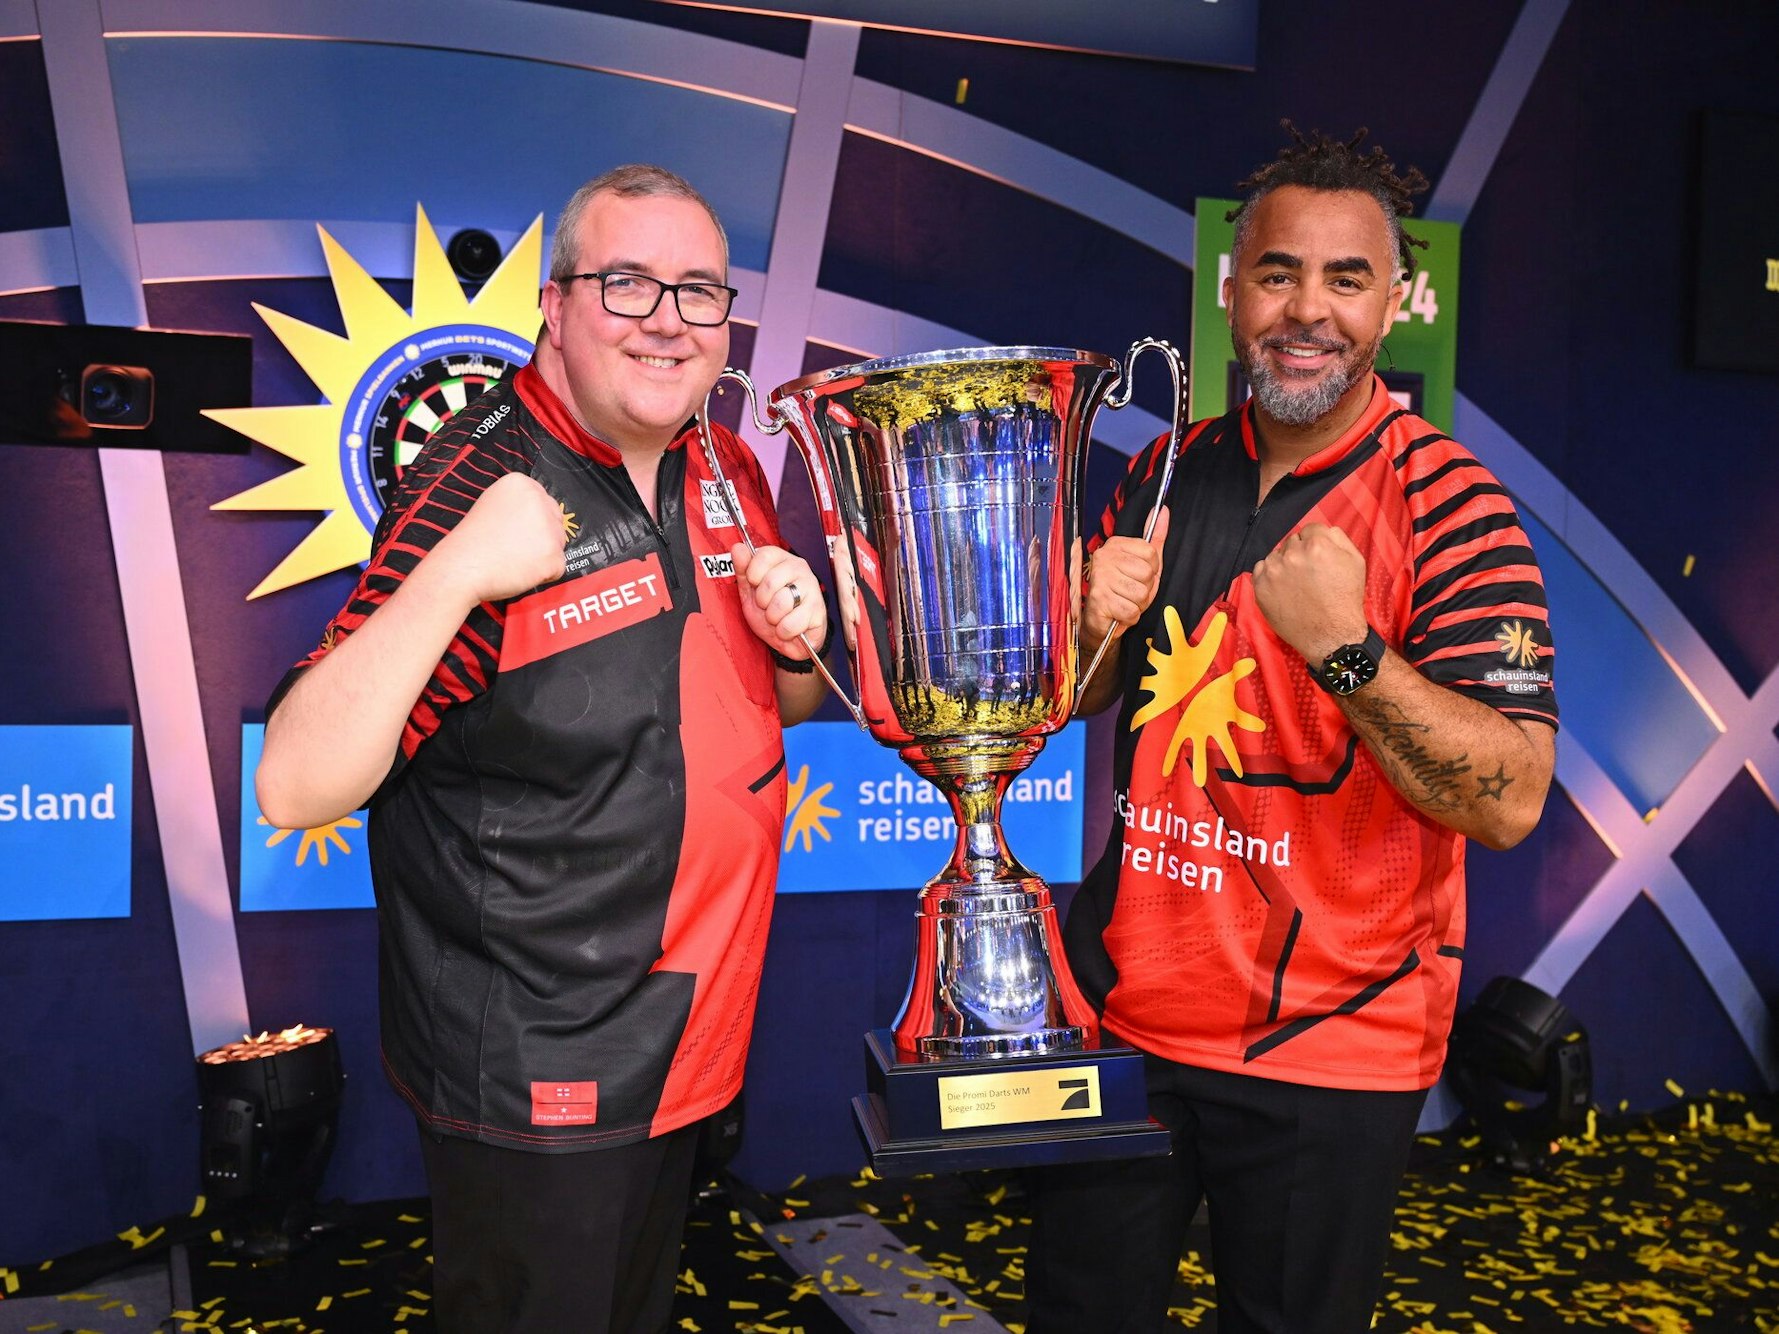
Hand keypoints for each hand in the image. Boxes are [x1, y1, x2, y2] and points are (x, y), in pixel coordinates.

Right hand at [431, 473, 567, 607]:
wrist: (461, 567)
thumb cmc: (472, 541)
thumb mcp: (492, 504)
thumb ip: (518, 504)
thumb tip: (539, 515)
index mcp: (521, 484)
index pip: (545, 503)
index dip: (531, 522)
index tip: (514, 531)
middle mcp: (539, 501)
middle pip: (556, 522)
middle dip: (541, 538)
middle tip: (513, 546)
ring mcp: (549, 529)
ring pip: (558, 544)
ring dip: (542, 556)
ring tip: (513, 558)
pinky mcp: (554, 556)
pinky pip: (557, 568)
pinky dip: (543, 575)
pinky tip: (519, 570)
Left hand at [732, 544, 827, 659]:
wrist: (788, 640)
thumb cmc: (771, 611)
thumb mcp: (750, 590)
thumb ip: (743, 570)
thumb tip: (738, 547)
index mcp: (783, 560)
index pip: (765, 555)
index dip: (753, 573)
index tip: (754, 583)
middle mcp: (800, 570)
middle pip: (771, 581)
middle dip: (762, 601)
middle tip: (767, 605)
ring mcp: (812, 589)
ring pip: (781, 603)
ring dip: (773, 617)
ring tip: (778, 617)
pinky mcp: (818, 611)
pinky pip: (791, 623)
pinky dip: (784, 631)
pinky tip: (788, 628)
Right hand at [1082, 507, 1169, 649]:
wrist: (1099, 621)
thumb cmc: (1124, 592)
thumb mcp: (1143, 564)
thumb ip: (1155, 539)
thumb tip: (1163, 510)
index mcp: (1116, 544)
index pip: (1151, 553)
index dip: (1152, 570)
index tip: (1138, 576)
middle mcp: (1105, 556)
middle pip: (1147, 573)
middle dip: (1145, 589)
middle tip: (1130, 593)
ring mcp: (1100, 577)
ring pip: (1140, 593)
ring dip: (1137, 604)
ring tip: (1124, 602)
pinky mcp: (1099, 598)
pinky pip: (1131, 610)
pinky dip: (1129, 617)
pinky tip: (1118, 612)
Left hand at [1251, 522, 1368, 663]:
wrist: (1331, 635)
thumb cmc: (1346, 599)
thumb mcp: (1355, 562)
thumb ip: (1338, 538)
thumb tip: (1323, 530)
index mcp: (1316, 545)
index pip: (1310, 529)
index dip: (1316, 542)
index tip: (1318, 558)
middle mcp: (1291, 554)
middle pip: (1292, 541)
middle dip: (1300, 552)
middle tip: (1308, 573)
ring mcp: (1273, 571)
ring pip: (1275, 554)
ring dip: (1284, 563)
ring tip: (1296, 583)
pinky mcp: (1260, 587)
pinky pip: (1260, 569)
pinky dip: (1269, 575)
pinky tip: (1282, 588)